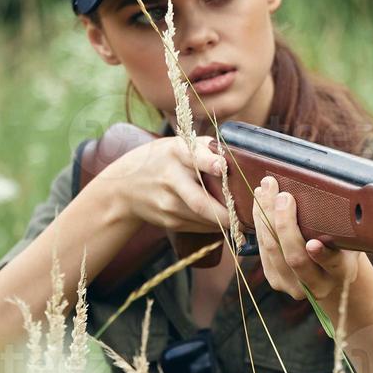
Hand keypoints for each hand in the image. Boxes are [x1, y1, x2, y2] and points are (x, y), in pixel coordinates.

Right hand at [103, 135, 232, 234]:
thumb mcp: (178, 145)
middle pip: (199, 201)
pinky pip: (199, 226)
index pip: (193, 157)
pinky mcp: (168, 221)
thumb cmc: (162, 160)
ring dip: (226, 222)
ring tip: (245, 221)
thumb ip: (206, 148)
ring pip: (203, 218)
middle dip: (226, 213)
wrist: (123, 187)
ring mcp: (167, 203)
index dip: (209, 162)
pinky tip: (226, 222)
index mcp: (176, 152)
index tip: (223, 167)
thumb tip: (240, 157)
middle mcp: (170, 178)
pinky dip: (215, 226)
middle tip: (248, 217)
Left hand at [253, 174, 362, 302]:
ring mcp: (292, 285)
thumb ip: (345, 226)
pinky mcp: (274, 279)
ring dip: (265, 216)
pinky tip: (259, 203)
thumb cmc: (344, 247)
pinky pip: (262, 249)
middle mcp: (317, 285)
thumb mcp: (352, 240)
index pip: (333, 264)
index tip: (312, 243)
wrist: (330, 276)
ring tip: (265, 189)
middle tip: (282, 195)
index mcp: (342, 273)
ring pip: (273, 250)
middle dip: (285, 224)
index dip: (322, 255)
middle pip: (295, 258)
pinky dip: (259, 223)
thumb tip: (340, 193)